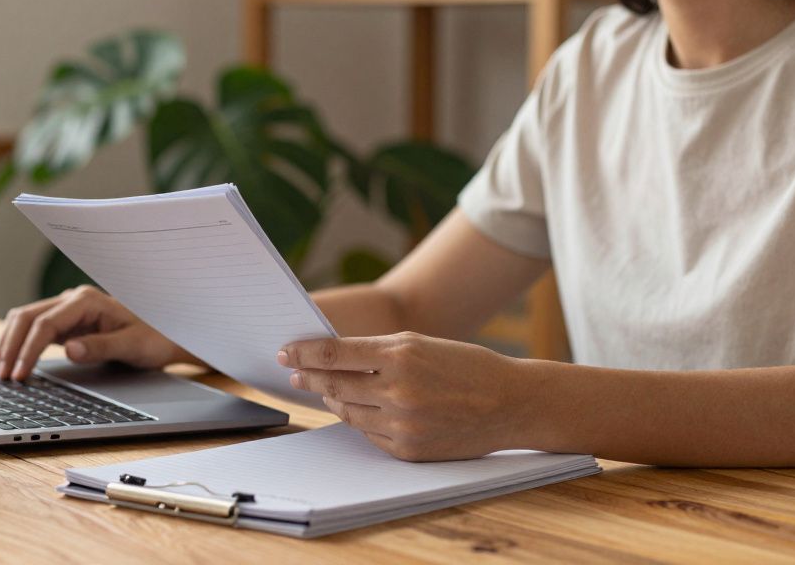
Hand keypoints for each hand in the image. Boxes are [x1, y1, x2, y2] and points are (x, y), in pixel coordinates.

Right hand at [0, 285, 190, 380]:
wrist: (165, 335)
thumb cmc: (153, 339)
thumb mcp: (132, 346)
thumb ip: (100, 347)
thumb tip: (69, 349)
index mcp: (87, 300)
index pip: (46, 323)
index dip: (28, 349)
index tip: (19, 374)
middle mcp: (73, 300)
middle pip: (27, 317)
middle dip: (9, 346)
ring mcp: (67, 310)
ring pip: (25, 321)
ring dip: (9, 344)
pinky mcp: (65, 323)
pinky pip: (33, 330)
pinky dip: (18, 345)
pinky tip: (10, 363)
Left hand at [278, 332, 534, 460]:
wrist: (509, 403)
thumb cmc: (464, 365)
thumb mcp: (419, 344)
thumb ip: (374, 351)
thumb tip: (329, 360)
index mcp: (400, 355)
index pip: (334, 354)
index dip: (304, 354)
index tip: (285, 352)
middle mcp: (398, 390)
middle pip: (334, 385)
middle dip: (310, 378)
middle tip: (295, 372)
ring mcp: (402, 424)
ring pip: (347, 412)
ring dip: (334, 400)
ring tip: (326, 389)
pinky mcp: (408, 449)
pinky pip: (368, 434)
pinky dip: (360, 420)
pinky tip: (360, 409)